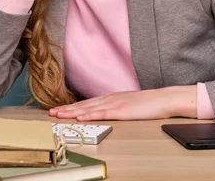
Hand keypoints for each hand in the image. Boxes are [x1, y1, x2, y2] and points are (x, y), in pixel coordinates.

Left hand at [48, 86, 196, 120]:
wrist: (163, 99)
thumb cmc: (149, 103)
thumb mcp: (128, 104)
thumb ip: (116, 106)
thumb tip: (106, 111)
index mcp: (111, 97)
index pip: (87, 103)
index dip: (72, 107)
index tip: (59, 110)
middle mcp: (110, 98)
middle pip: (84, 104)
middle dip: (66, 109)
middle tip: (51, 112)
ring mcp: (115, 103)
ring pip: (89, 108)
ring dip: (72, 111)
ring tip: (59, 115)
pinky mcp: (121, 110)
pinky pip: (102, 113)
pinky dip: (89, 114)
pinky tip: (80, 116)